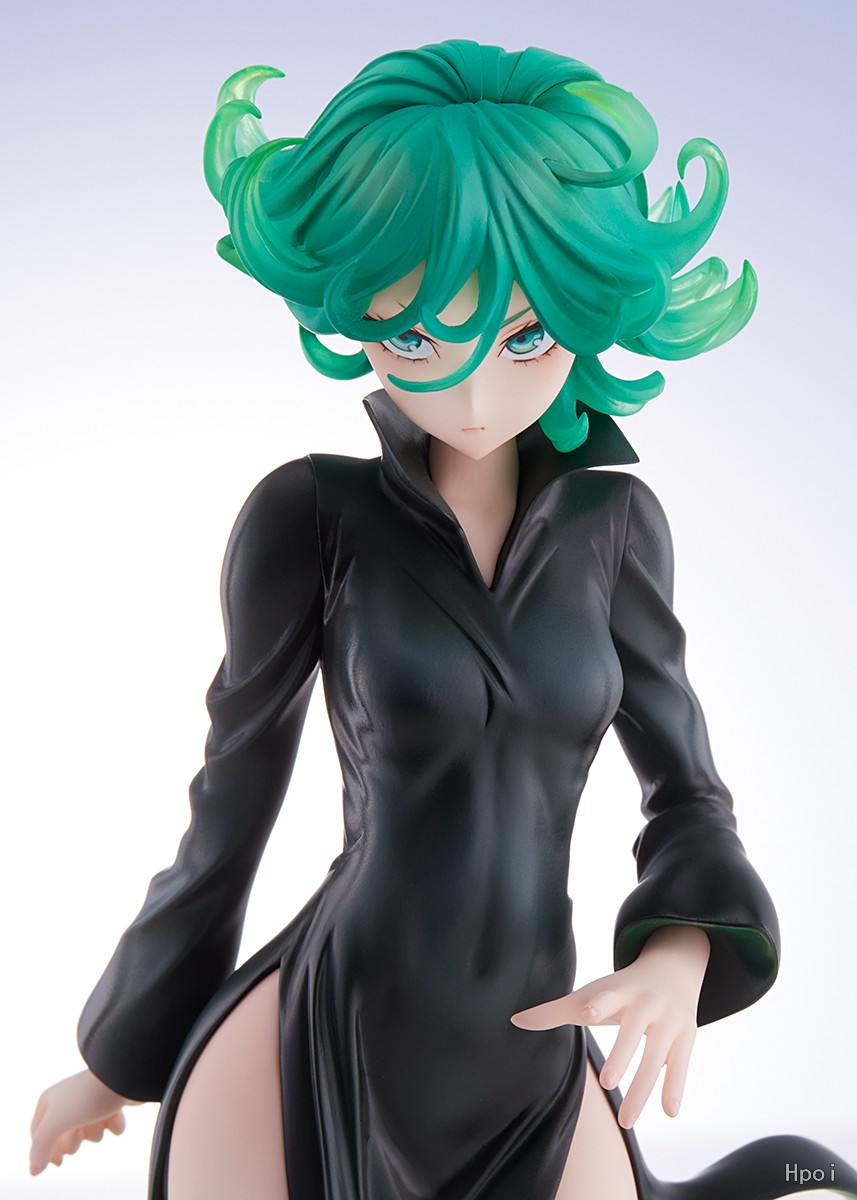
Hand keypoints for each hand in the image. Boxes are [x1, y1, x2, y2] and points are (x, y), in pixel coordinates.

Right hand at [30, 1068, 138, 1173]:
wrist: (126, 1073)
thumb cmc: (88, 1095)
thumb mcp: (57, 1121)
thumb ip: (41, 1147)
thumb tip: (34, 1171)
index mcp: (50, 1100)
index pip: (38, 1133)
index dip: (44, 1150)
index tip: (58, 1162)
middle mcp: (68, 1100)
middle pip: (64, 1138)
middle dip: (73, 1139)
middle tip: (79, 1129)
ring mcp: (91, 1102)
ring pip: (89, 1133)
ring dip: (96, 1131)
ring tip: (100, 1116)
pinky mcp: (111, 1103)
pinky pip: (111, 1127)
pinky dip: (114, 1124)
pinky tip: (116, 1112)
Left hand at [511, 924, 709, 1127]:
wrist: (672, 969)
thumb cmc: (620, 990)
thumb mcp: (591, 994)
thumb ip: (555, 1010)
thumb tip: (514, 1021)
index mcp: (619, 990)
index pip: (607, 995)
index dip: (598, 1002)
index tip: (588, 1011)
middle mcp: (646, 1003)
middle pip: (632, 1031)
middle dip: (622, 1056)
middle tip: (608, 1083)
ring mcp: (669, 1021)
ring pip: (656, 1057)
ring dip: (643, 1088)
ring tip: (626, 1120)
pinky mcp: (686, 1037)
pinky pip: (681, 1065)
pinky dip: (675, 1088)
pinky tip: (669, 1113)